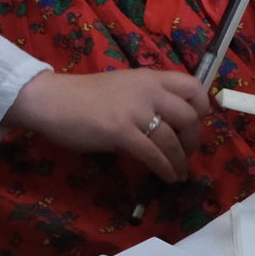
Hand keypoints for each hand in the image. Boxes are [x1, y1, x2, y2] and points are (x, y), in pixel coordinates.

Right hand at [3, 68, 212, 181]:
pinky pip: (153, 154)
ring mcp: (135, 111)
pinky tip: (166, 177)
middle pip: (188, 116)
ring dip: (180, 161)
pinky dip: (164, 169)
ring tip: (179, 173)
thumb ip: (145, 100)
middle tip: (187, 153)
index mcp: (148, 78)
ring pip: (172, 140)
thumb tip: (166, 124)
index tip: (198, 123)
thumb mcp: (122, 88)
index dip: (202, 106)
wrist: (52, 100)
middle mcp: (147, 91)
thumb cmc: (82, 96)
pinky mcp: (121, 132)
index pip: (192, 86)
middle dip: (194, 140)